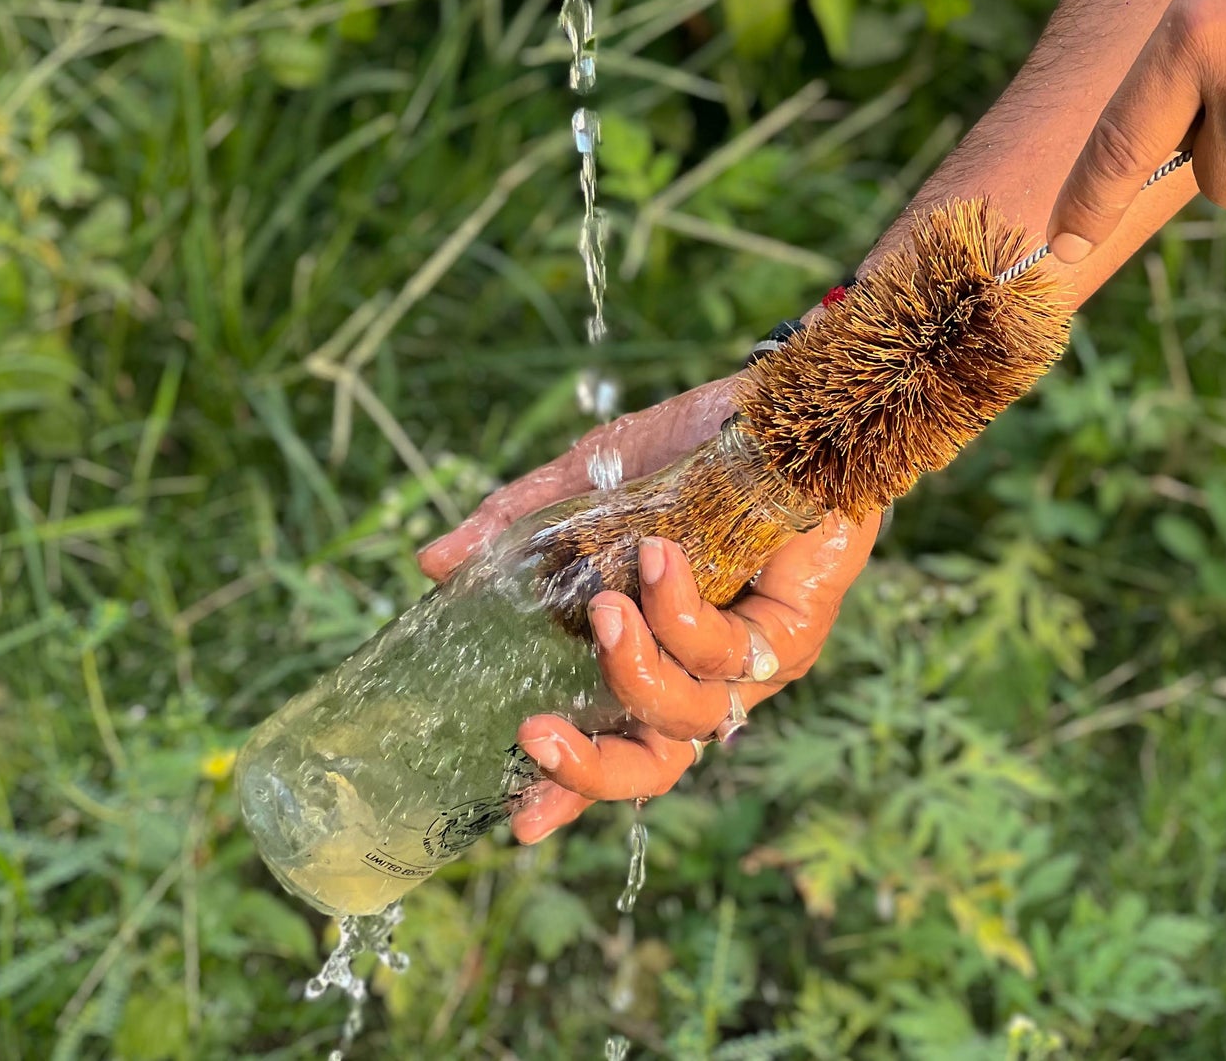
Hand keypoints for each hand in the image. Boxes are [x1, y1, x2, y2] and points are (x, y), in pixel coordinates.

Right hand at [416, 379, 878, 843]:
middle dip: (590, 771)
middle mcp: (704, 670)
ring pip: (688, 719)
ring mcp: (752, 660)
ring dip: (631, 668)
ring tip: (605, 603)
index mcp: (655, 649)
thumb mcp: (592, 484)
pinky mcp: (793, 633)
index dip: (571, 788)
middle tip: (533, 735)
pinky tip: (658, 556)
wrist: (782, 404)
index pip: (614, 741)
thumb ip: (519, 528)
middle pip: (657, 766)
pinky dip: (679, 613)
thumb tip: (432, 563)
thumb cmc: (693, 448)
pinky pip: (726, 654)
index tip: (520, 821)